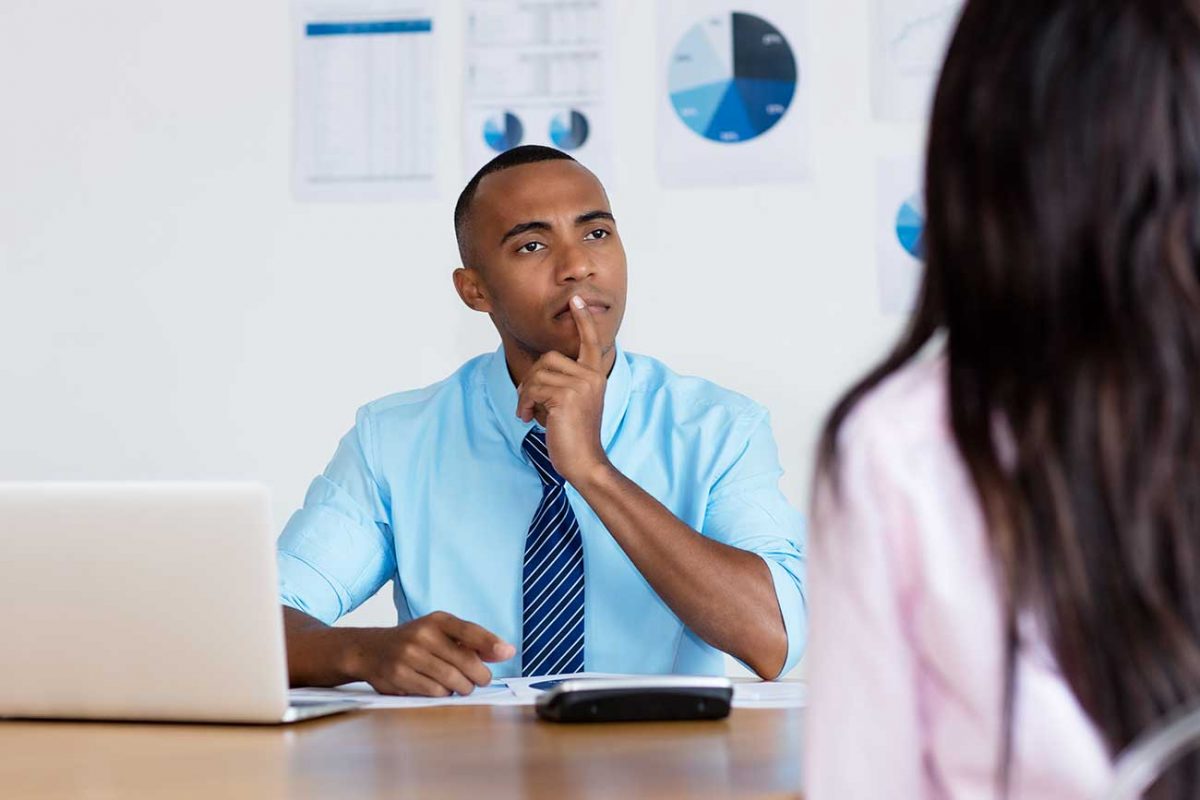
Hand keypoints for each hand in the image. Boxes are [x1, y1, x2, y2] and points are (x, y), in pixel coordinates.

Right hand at [347, 611, 514, 696]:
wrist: (370, 650)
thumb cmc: (415, 642)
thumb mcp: (440, 631)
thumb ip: (472, 641)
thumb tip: (505, 651)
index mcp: (437, 620)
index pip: (470, 631)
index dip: (491, 643)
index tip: (508, 653)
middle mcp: (423, 635)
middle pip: (466, 662)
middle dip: (479, 676)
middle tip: (480, 680)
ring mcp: (409, 656)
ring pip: (452, 681)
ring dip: (463, 687)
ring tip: (461, 685)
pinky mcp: (399, 676)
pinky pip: (434, 692)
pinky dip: (443, 694)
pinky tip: (440, 688)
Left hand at [516, 295, 610, 483]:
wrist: (584, 461)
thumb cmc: (574, 435)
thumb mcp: (572, 402)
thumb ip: (563, 382)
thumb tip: (538, 371)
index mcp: (596, 376)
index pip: (591, 341)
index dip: (584, 320)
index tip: (578, 300)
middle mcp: (591, 376)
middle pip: (548, 358)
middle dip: (531, 379)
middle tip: (528, 403)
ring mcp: (580, 385)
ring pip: (537, 374)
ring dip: (525, 395)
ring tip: (527, 413)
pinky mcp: (566, 397)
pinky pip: (532, 389)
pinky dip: (523, 404)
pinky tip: (526, 418)